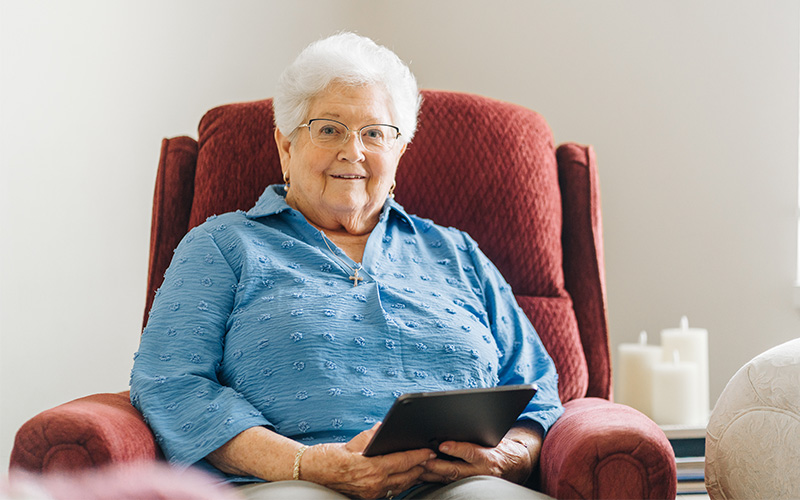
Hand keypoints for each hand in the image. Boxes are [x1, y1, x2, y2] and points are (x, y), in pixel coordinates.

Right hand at [301, 424, 435, 498]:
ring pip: (401, 486)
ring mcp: (372, 493)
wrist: (312, 472)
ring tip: (422, 466)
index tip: (429, 451)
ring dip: (413, 476)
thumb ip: (372, 435)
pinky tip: (406, 476)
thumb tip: (384, 428)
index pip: (403, 461)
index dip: (418, 455)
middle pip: (407, 476)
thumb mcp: (352, 442)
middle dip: (421, 466)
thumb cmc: (329, 457)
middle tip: (431, 457)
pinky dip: (402, 483)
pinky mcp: (369, 496)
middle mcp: (373, 484)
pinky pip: (392, 490)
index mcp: (371, 468)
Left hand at [419, 437, 532, 484]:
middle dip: (436, 466)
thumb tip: (458, 422)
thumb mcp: (492, 438)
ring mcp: (472, 480)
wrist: (512, 465)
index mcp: (487, 457)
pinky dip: (434, 478)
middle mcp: (480, 472)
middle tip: (421, 459)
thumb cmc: (500, 448)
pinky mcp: (465, 485)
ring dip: (431, 473)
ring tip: (416, 466)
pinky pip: (447, 483)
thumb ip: (475, 435)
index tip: (442, 445)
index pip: (471, 452)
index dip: (456, 449)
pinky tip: (421, 474)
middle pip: (455, 470)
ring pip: (448, 479)